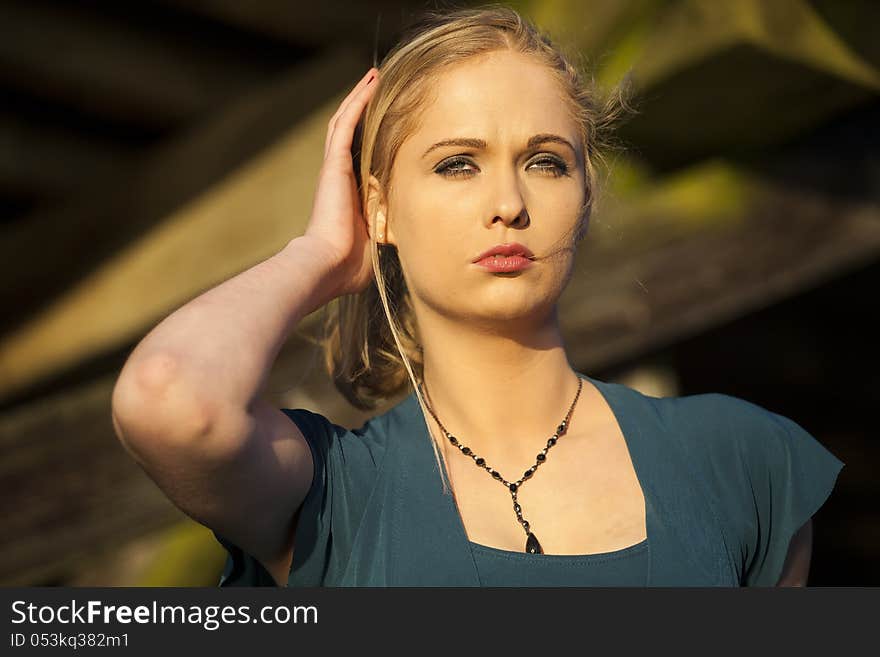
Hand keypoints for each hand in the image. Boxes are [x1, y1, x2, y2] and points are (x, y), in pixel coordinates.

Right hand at [302, 67, 380, 296]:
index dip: (371, 138)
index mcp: (350, 196)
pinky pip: (345, 125)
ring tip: (374, 76)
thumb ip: (390, 236)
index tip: (387, 124)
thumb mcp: (378, 246)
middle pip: (349, 133)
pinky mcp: (334, 165)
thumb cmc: (350, 266)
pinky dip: (357, 102)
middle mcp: (339, 178)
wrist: (328, 266)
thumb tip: (410, 240)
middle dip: (364, 109)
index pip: (361, 158)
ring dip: (360, 98)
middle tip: (379, 86)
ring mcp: (334, 169)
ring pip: (345, 122)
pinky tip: (370, 83)